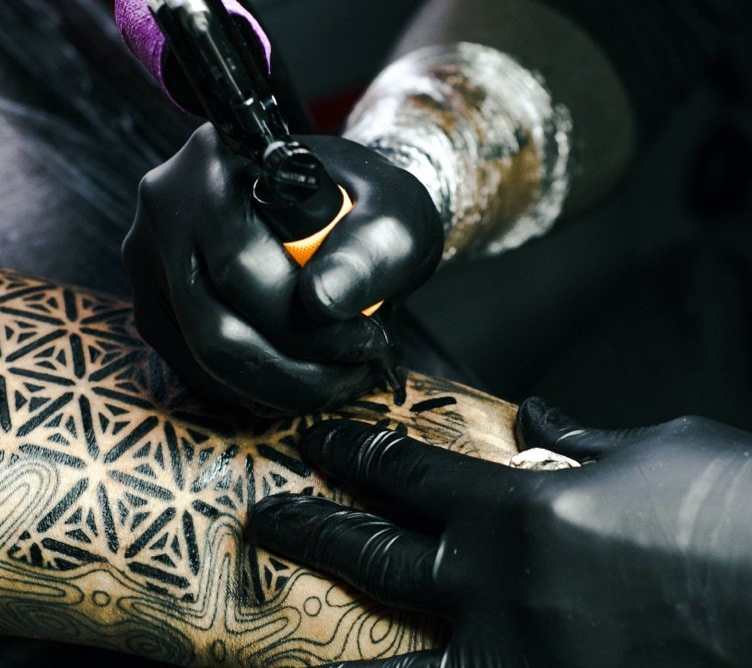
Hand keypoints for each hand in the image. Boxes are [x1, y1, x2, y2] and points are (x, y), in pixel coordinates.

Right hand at [123, 124, 442, 415]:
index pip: (241, 267)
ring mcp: (150, 259)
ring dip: (278, 388)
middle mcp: (167, 207)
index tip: (369, 342)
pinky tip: (302, 377)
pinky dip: (254, 388)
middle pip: (212, 327)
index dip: (309, 326)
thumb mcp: (393, 211)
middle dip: (294, 371)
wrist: (340, 203)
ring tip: (339, 379)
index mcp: (217, 163)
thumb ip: (366, 251)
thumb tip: (322, 303)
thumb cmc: (366, 203)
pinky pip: (195, 370)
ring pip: (201, 360)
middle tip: (357, 374)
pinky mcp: (156, 304)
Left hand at [249, 400, 751, 665]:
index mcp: (522, 512)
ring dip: (341, 653)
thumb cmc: (736, 513)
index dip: (356, 455)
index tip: (319, 445)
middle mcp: (502, 592)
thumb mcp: (656, 450)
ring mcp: (523, 664)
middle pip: (378, 555)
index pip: (409, 474)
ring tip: (287, 642)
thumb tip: (537, 418)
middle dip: (314, 530)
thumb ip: (581, 438)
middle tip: (271, 515)